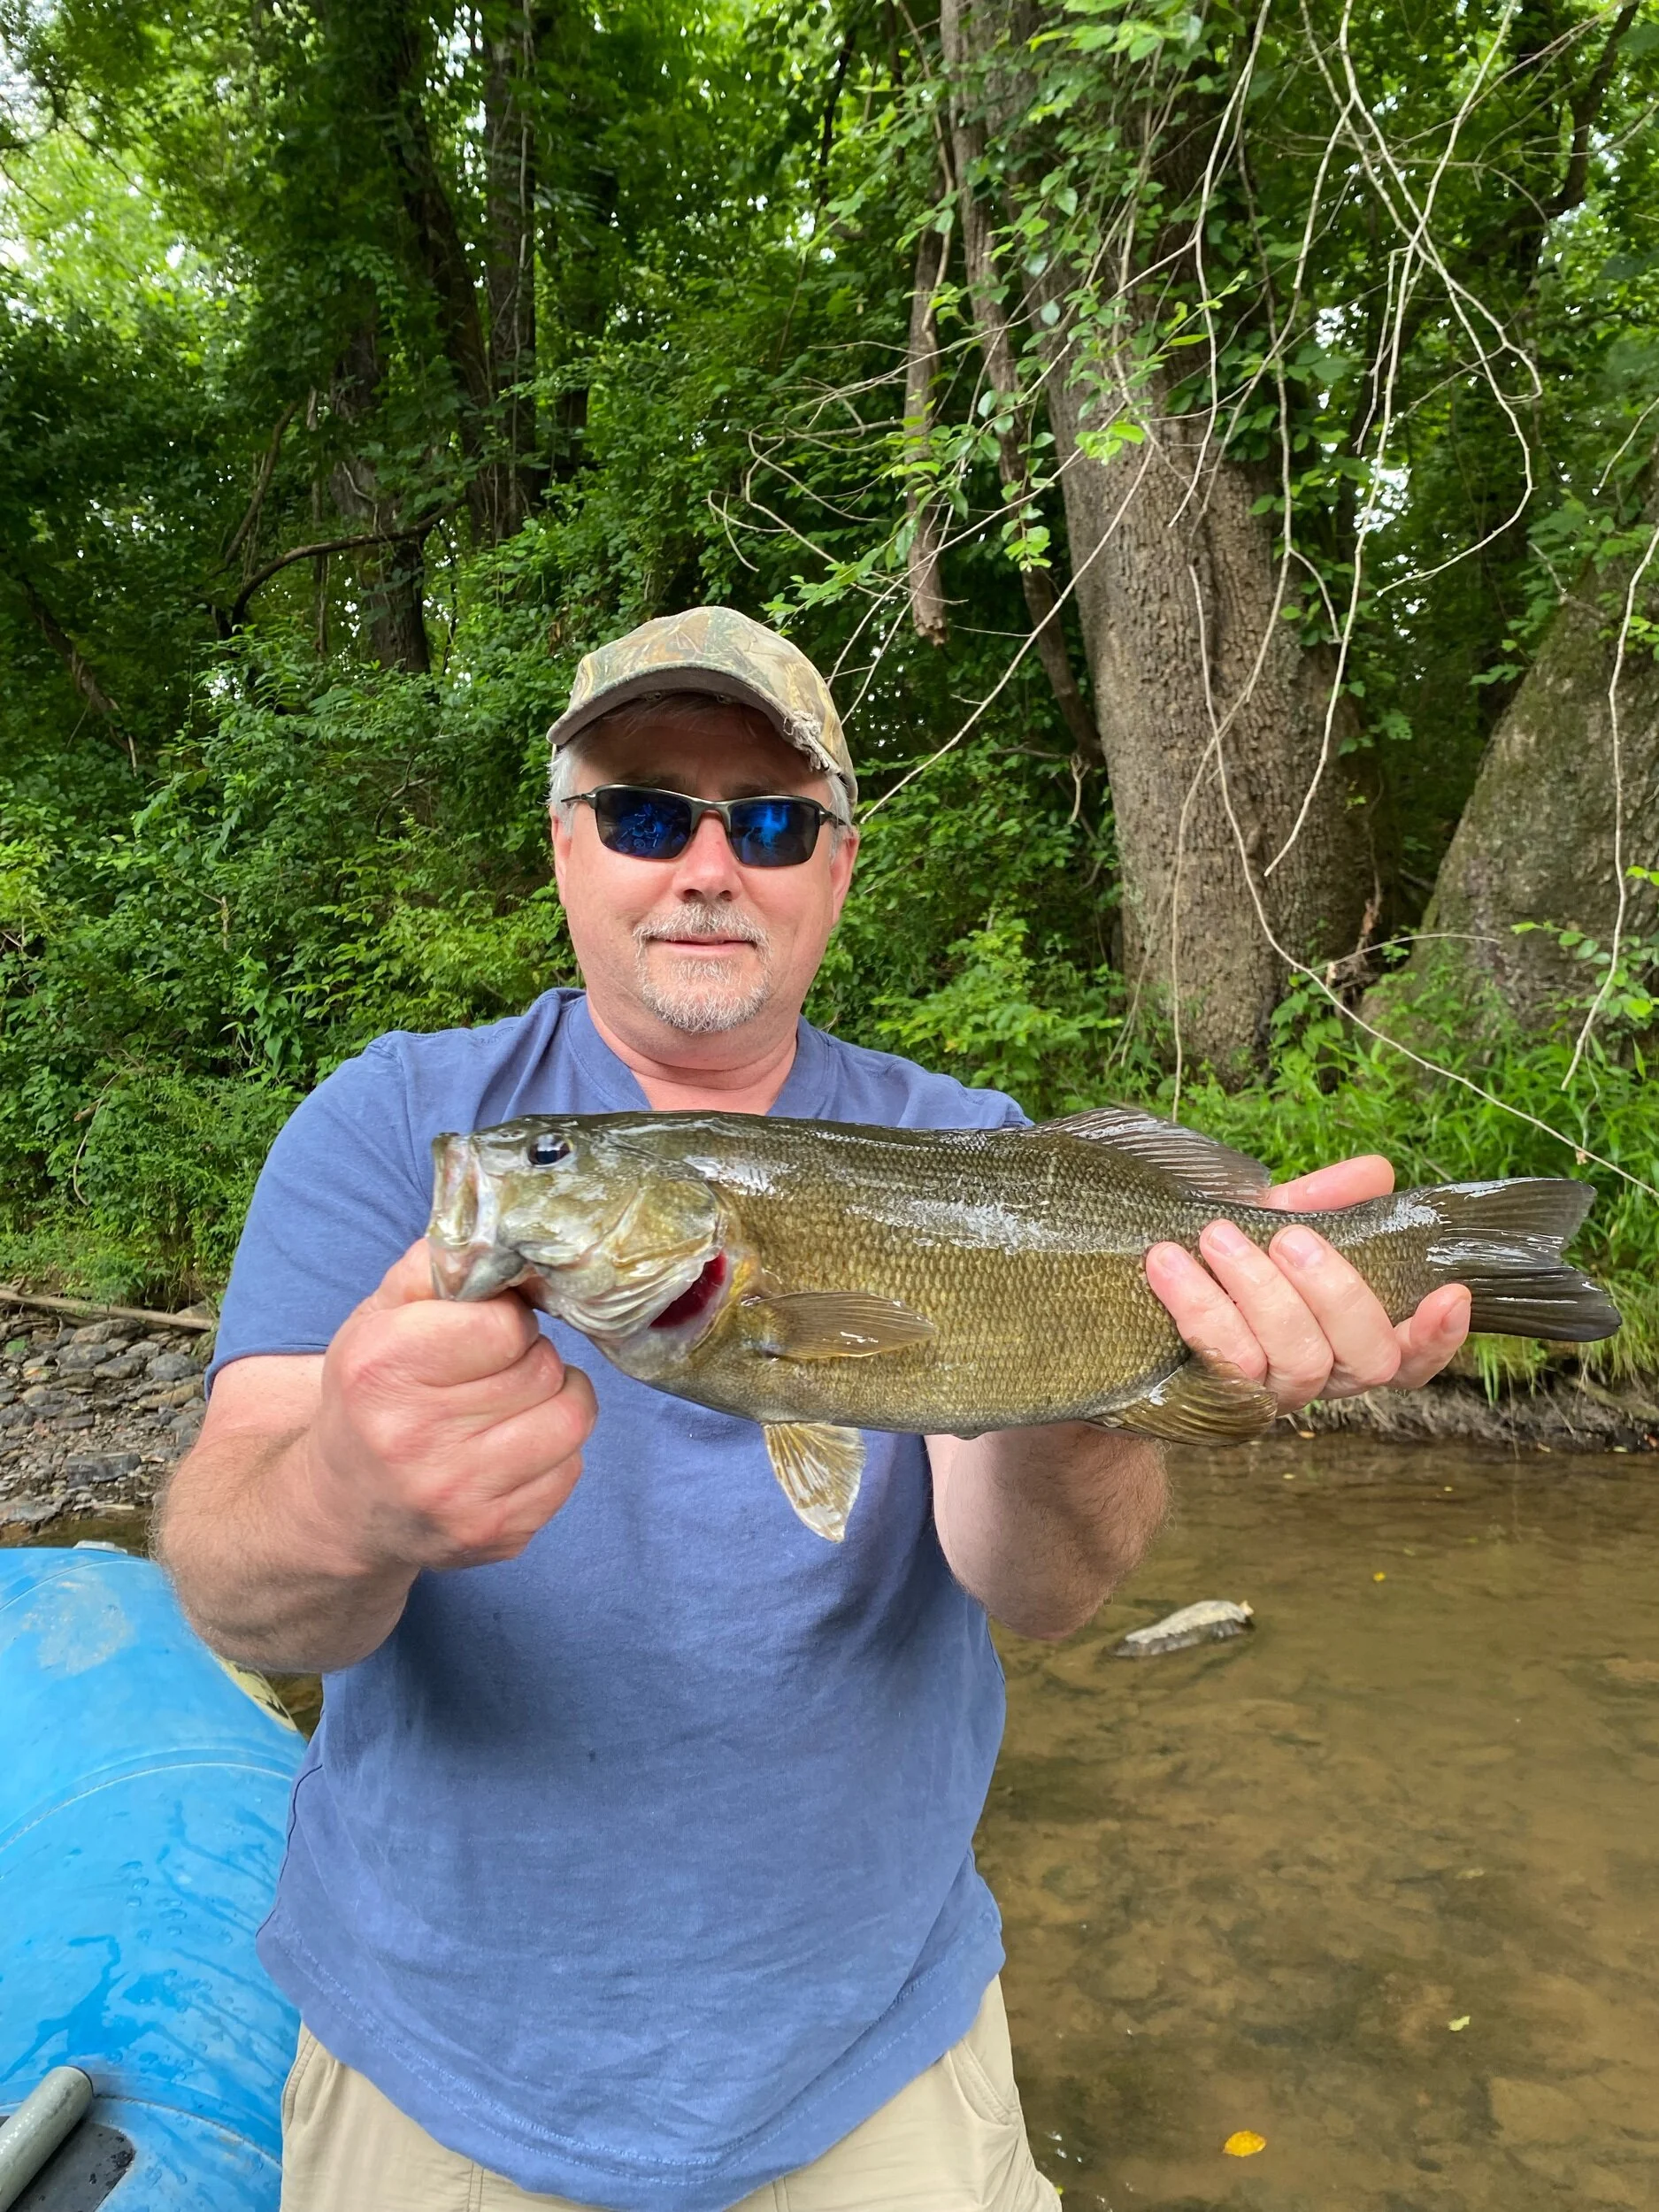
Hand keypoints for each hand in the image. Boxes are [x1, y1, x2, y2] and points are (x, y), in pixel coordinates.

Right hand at [306, 1240, 596, 1573]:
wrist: (343, 1509)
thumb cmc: (371, 1396)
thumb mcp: (378, 1317)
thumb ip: (438, 1264)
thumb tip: (510, 1228)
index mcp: (382, 1368)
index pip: (506, 1325)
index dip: (505, 1320)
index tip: (484, 1331)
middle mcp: (416, 1438)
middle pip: (542, 1369)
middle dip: (530, 1359)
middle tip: (496, 1370)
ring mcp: (460, 1495)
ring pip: (572, 1418)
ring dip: (554, 1401)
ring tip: (514, 1402)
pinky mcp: (498, 1535)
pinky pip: (572, 1469)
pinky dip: (553, 1451)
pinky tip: (510, 1449)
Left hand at [1143, 1154, 1470, 1411]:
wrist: (1111, 1330)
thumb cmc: (1209, 1272)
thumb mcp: (1262, 1229)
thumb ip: (1319, 1205)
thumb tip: (1377, 1172)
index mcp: (1343, 1341)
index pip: (1411, 1358)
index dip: (1439, 1337)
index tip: (1449, 1292)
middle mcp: (1316, 1381)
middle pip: (1362, 1359)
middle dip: (1334, 1292)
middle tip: (1289, 1236)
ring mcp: (1266, 1400)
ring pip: (1293, 1361)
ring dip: (1257, 1292)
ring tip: (1213, 1236)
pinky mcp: (1210, 1408)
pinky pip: (1220, 1366)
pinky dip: (1199, 1308)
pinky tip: (1166, 1265)